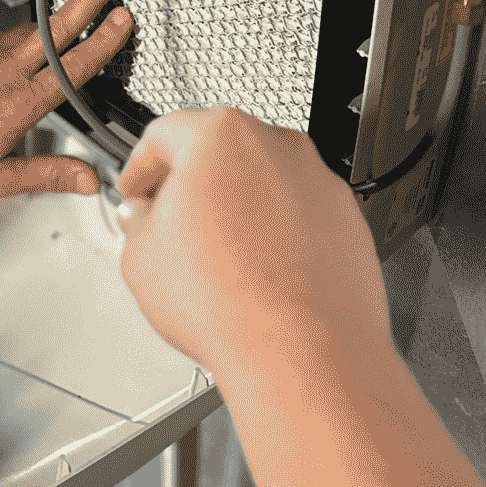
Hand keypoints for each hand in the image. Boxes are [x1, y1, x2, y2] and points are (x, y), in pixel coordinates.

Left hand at [0, 0, 133, 197]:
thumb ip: (49, 175)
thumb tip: (90, 180)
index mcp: (19, 102)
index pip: (71, 67)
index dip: (101, 42)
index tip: (122, 20)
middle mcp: (4, 70)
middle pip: (54, 27)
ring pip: (30, 29)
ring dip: (54, 20)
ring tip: (73, 14)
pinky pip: (0, 35)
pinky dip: (16, 39)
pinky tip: (16, 53)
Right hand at [114, 108, 391, 375]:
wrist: (302, 352)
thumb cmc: (231, 303)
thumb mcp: (142, 257)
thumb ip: (139, 223)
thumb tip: (146, 222)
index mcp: (222, 136)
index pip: (165, 134)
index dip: (141, 167)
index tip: (138, 190)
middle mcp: (279, 147)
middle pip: (221, 151)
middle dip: (192, 186)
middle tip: (171, 223)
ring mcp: (319, 183)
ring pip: (265, 184)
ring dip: (239, 210)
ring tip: (218, 261)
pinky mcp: (348, 221)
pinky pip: (301, 217)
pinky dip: (279, 235)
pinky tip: (258, 275)